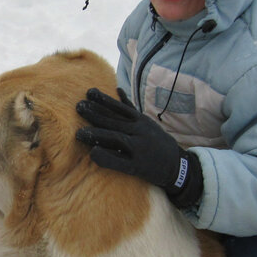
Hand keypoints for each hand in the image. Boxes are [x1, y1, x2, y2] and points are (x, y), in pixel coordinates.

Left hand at [75, 88, 201, 205]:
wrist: (177, 165)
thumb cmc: (156, 141)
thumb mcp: (146, 122)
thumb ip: (130, 108)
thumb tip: (118, 90)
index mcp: (141, 121)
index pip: (120, 108)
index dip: (104, 100)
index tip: (89, 92)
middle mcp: (140, 132)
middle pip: (115, 121)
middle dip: (95, 114)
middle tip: (78, 107)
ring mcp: (139, 149)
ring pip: (116, 138)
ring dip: (97, 135)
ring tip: (79, 133)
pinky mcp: (138, 167)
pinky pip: (120, 162)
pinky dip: (107, 157)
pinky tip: (93, 154)